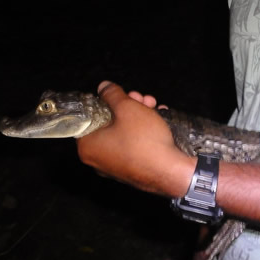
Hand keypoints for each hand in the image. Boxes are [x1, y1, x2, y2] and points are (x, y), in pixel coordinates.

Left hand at [76, 81, 194, 196]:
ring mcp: (115, 168)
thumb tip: (103, 86)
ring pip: (123, 134)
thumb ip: (112, 94)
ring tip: (155, 107)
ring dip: (139, 116)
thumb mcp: (128, 109)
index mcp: (87, 147)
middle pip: (108, 124)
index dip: (107, 101)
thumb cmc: (144, 140)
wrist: (172, 173)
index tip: (123, 95)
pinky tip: (159, 120)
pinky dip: (144, 133)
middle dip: (128, 107)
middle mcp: (97, 160)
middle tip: (142, 99)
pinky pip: (133, 146)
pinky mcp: (132, 172)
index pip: (89, 117)